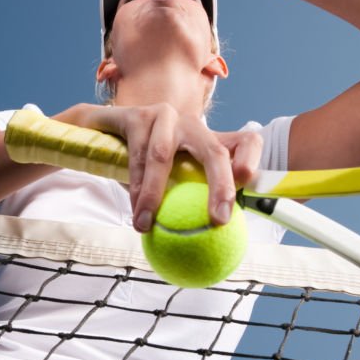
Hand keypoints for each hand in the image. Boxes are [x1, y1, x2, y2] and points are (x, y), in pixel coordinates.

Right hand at [79, 103, 263, 231]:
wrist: (106, 128)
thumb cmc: (148, 162)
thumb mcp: (175, 178)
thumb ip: (192, 201)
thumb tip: (210, 244)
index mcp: (209, 139)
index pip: (246, 142)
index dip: (253, 160)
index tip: (249, 185)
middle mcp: (192, 125)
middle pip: (215, 152)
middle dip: (221, 185)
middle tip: (219, 220)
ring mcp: (165, 117)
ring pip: (163, 156)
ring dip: (153, 195)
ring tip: (146, 225)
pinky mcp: (137, 115)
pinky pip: (136, 155)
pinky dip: (134, 186)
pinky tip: (132, 209)